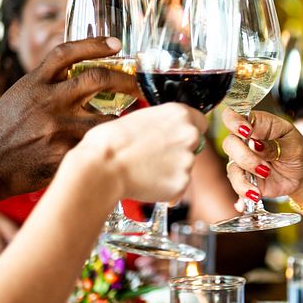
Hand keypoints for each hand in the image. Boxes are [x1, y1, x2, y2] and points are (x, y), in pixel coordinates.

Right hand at [0, 38, 138, 221]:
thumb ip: (46, 84)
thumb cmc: (2, 131)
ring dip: (120, 120)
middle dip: (126, 81)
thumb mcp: (19, 96)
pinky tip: (112, 147)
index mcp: (34, 83)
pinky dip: (105, 145)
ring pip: (105, 118)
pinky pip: (94, 145)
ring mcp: (56, 128)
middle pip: (96, 79)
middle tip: (139, 85)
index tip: (116, 43)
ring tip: (129, 123)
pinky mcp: (63, 153)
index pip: (66, 53)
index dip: (94, 44)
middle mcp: (47, 101)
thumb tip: (79, 72)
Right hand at [71, 103, 206, 203]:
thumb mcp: (138, 118)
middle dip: (179, 152)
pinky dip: (166, 188)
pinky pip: (178, 187)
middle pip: (194, 145)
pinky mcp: (182, 183)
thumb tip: (162, 133)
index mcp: (179, 114)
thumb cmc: (111, 141)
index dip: (186, 131)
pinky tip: (146, 183)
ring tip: (145, 171)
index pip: (200, 121)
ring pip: (185, 167)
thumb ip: (160, 125)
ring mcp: (188, 161)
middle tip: (155, 157)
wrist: (103, 167)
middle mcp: (189, 135)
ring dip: (171, 171)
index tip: (177, 138)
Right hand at [220, 108, 302, 202]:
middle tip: (264, 168)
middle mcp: (245, 141)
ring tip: (260, 188)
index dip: (234, 121)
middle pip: (230, 143)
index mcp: (257, 125)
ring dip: (244, 179)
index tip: (245, 132)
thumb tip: (255, 145)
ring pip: (232, 167)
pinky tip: (250, 199)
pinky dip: (242, 194)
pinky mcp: (245, 178)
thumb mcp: (294, 146)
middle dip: (244, 157)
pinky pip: (237, 186)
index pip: (234, 116)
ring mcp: (243, 161)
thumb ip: (275, 146)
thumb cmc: (298, 152)